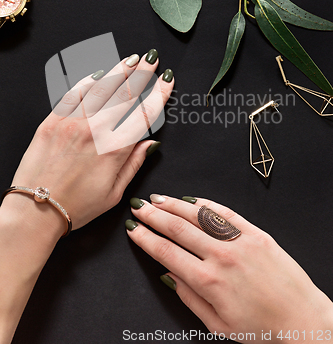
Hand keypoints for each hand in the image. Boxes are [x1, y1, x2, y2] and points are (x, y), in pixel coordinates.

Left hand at [3, 51, 173, 235]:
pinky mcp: (53, 120)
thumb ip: (134, 163)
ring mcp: (72, 122)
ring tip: (131, 60)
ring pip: (101, 89)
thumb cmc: (75, 205)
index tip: (166, 80)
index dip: (159, 93)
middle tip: (151, 59)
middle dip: (142, 74)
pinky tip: (99, 74)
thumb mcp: (114, 193)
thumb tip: (151, 143)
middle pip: (124, 94)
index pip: (144, 113)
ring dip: (119, 71)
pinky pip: (73, 93)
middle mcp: (95, 131)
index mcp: (114, 150)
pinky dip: (88, 81)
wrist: (35, 209)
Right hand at [126, 195, 332, 342]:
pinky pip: (225, 213)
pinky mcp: (255, 233)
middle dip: (154, 216)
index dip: (146, 238)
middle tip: (140, 207)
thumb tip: (167, 274)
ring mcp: (239, 241)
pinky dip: (206, 204)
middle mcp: (221, 256)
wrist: (302, 318)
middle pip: (178, 229)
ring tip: (158, 199)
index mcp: (209, 281)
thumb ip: (188, 297)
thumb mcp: (217, 325)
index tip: (134, 228)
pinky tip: (192, 200)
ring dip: (174, 205)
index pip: (166, 252)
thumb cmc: (262, 327)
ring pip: (199, 216)